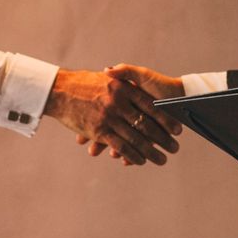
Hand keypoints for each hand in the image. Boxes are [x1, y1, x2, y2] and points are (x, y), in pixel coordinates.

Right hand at [44, 68, 181, 165]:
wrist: (60, 90)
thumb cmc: (84, 83)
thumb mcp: (108, 76)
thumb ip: (125, 77)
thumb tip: (140, 86)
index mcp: (124, 89)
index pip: (151, 107)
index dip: (166, 120)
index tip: (177, 129)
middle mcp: (118, 103)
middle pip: (147, 125)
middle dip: (163, 139)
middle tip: (175, 148)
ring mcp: (109, 118)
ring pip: (136, 139)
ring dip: (151, 151)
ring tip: (162, 159)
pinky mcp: (99, 131)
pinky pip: (120, 146)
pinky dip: (132, 155)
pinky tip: (140, 161)